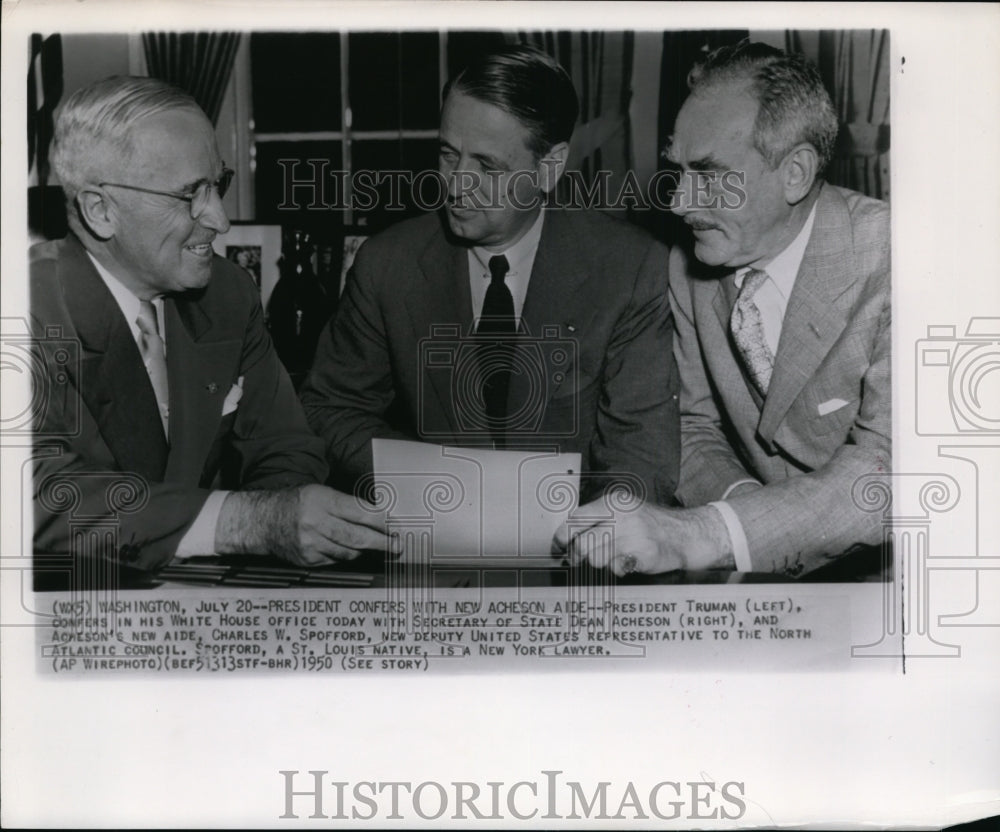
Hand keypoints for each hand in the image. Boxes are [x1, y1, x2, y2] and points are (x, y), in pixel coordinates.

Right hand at [215, 485, 397, 566]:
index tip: (396, 526)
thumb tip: (378, 518)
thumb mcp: (320, 493)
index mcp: (321, 500)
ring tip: (372, 545)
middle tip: (398, 546)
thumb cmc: (295, 503)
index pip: (359, 512)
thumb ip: (347, 504)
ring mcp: (310, 543)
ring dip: (363, 549)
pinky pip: (336, 560)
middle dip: (382, 542)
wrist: (261, 521)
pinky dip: (344, 554)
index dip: (381, 521)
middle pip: (358, 536)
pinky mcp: (307, 559)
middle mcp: (315, 522)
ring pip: (349, 551)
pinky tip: (342, 547)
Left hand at [553, 497, 733, 575]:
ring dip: (599, 563)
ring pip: (596, 559)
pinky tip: (627, 561)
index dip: (562, 536)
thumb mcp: (622, 510)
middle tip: (579, 560)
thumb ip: (596, 519)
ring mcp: (633, 536)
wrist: (684, 534)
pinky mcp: (642, 555)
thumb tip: (564, 537)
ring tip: (612, 557)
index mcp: (613, 502)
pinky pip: (615, 569)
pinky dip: (617, 569)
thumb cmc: (648, 524)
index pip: (575, 519)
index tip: (559, 545)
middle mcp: (621, 516)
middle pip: (582, 543)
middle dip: (578, 555)